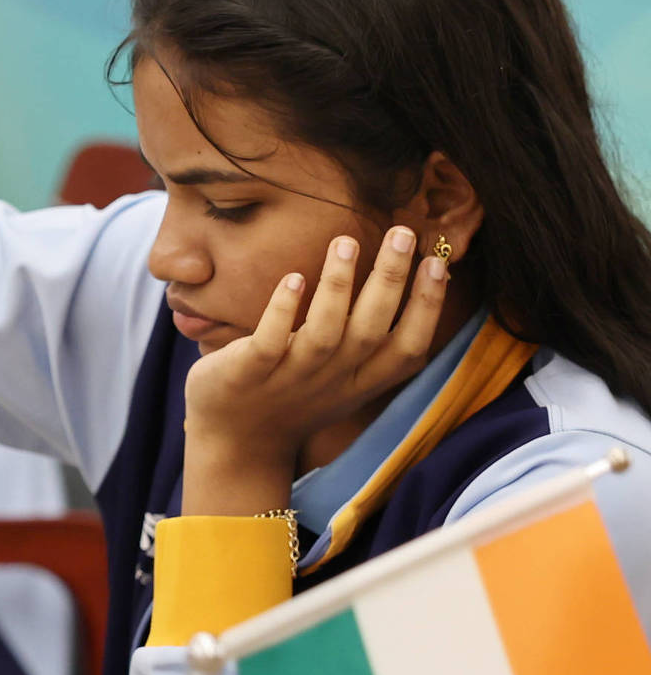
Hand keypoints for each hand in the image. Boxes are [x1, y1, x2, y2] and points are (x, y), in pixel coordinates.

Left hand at [181, 226, 446, 501]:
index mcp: (362, 382)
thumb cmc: (295, 396)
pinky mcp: (248, 374)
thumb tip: (404, 285)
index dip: (427, 307)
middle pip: (371, 329)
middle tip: (402, 232)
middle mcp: (332, 380)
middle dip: (390, 280)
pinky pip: (269, 342)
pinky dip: (282, 312)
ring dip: (337, 286)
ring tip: (345, 241)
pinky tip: (293, 279)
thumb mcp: (345, 380)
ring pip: (324, 332)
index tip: (439, 262)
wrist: (236, 442)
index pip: (408, 347)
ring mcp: (290, 378)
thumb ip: (372, 345)